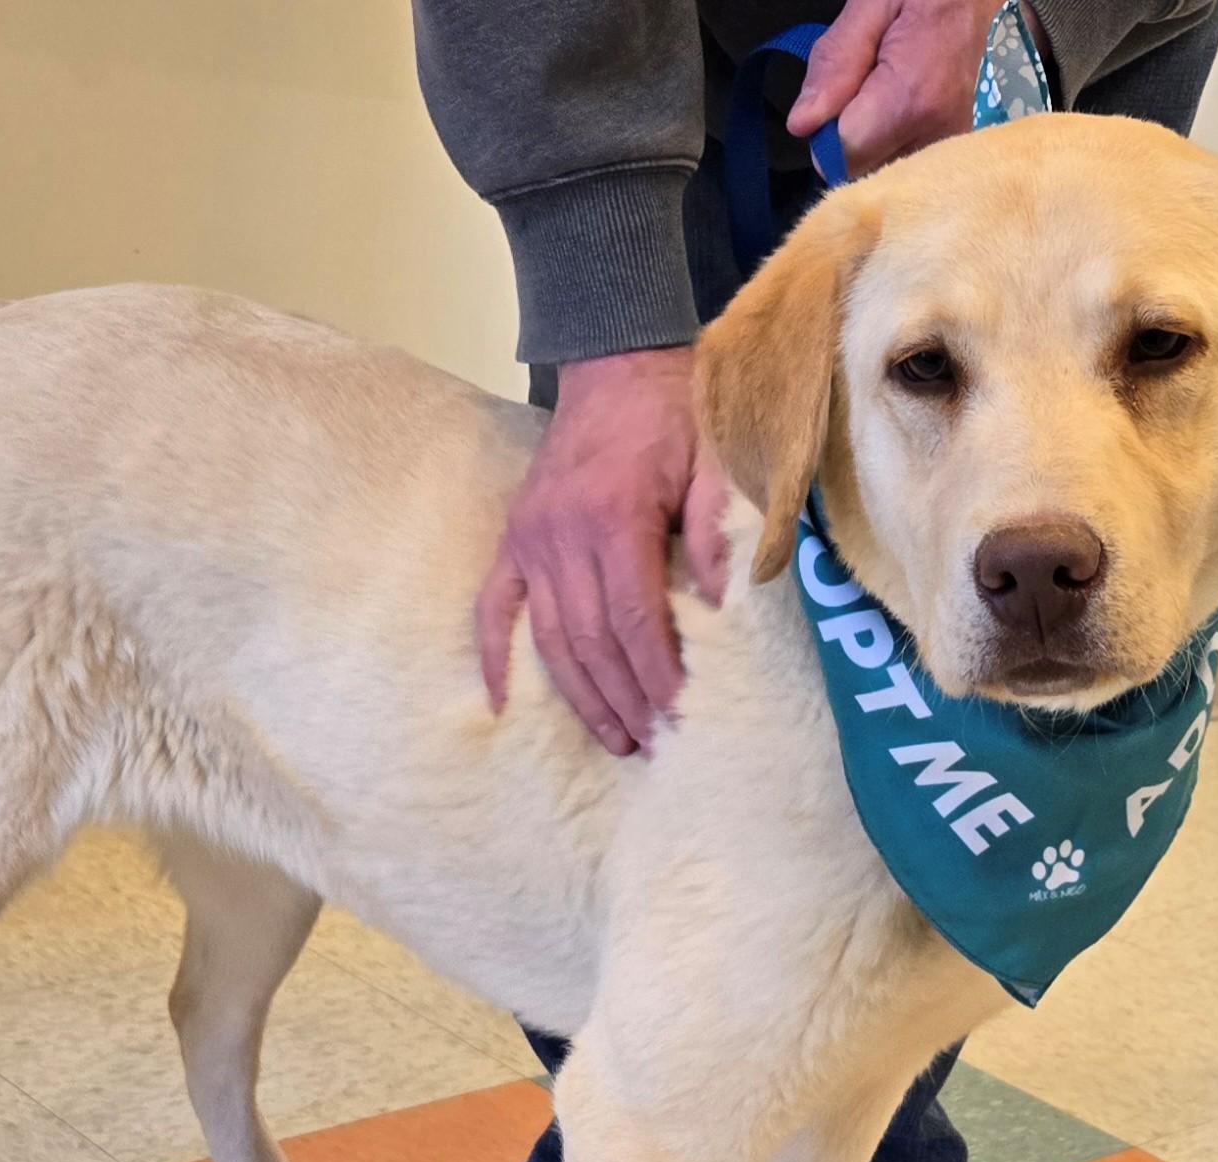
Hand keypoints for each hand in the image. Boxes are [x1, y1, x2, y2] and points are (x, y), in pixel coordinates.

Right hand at [477, 348, 727, 754]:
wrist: (614, 363)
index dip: (656, 673)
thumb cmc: (672, 415)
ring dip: (580, 696)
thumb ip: (713, 534)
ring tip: (614, 738)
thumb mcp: (712, 463)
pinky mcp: (514, 542)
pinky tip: (504, 702)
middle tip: (652, 743)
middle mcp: (562, 537)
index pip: (634, 619)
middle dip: (624, 700)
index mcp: (614, 519)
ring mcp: (530, 542)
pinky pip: (494, 609)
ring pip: (551, 639)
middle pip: (592, 642)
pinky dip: (494, 657)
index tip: (678, 713)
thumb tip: (723, 608)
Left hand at [788, 0, 1051, 176]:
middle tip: (861, 92)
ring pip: (877, 175)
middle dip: (846, 142)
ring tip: (883, 99)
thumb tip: (803, 124)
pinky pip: (898, 169)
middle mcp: (935, 134)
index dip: (827, 132)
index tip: (837, 96)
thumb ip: (835, 64)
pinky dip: (886, 149)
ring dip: (867, 146)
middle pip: (860, 173)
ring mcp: (946, 148)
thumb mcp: (868, 7)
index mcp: (911, 98)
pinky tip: (896, 116)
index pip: (845, 154)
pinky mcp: (949, 153)